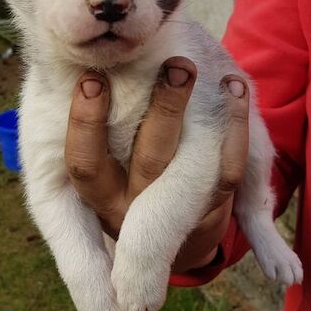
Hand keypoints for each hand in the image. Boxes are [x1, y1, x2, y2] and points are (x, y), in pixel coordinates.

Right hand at [65, 57, 249, 274]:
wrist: (166, 245)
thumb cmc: (118, 182)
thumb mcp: (94, 168)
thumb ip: (89, 129)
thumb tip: (75, 64)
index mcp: (98, 195)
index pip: (84, 163)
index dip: (86, 123)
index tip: (92, 79)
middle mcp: (134, 208)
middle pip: (149, 160)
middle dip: (164, 109)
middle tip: (175, 65)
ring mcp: (176, 215)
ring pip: (192, 167)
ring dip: (205, 117)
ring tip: (202, 70)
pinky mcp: (211, 210)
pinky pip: (229, 171)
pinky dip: (236, 128)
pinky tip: (234, 87)